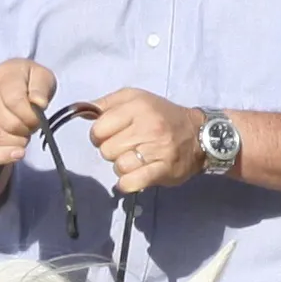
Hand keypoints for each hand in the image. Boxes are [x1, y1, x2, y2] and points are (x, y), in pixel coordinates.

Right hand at [0, 58, 57, 166]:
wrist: (2, 90)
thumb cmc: (27, 84)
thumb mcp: (41, 76)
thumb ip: (42, 86)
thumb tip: (39, 103)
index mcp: (4, 75)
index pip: (15, 102)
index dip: (31, 115)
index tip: (37, 115)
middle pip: (8, 123)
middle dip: (26, 129)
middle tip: (31, 124)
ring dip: (17, 142)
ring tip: (23, 133)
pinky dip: (3, 155)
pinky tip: (17, 152)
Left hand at [88, 89, 205, 195]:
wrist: (198, 134)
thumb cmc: (162, 115)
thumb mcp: (136, 98)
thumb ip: (107, 103)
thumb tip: (82, 112)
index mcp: (137, 106)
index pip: (99, 128)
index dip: (100, 135)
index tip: (111, 135)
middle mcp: (147, 126)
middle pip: (106, 150)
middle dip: (112, 151)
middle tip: (127, 147)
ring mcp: (156, 150)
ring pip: (118, 166)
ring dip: (122, 167)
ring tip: (135, 160)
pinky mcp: (163, 170)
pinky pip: (132, 182)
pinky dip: (127, 183)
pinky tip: (131, 178)